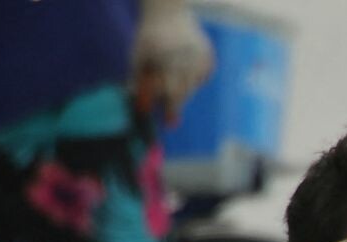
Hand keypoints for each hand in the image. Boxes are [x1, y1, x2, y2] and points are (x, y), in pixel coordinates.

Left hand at [131, 2, 214, 122]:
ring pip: (193, 87)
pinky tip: (184, 67)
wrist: (169, 13)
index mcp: (167, 56)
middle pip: (185, 91)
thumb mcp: (138, 55)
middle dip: (175, 103)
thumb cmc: (149, 36)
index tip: (169, 124)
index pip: (172, 90)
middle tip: (169, 115)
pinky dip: (192, 80)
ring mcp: (201, 57)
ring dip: (182, 90)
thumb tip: (137, 105)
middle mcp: (187, 57)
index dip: (170, 109)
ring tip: (171, 74)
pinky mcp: (210, 58)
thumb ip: (137, 79)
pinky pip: (201, 79)